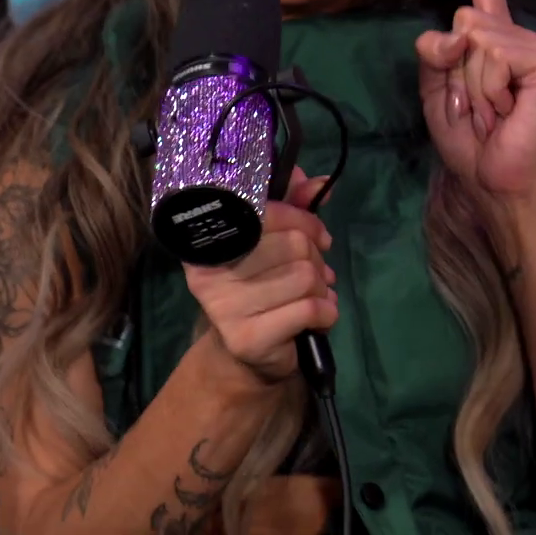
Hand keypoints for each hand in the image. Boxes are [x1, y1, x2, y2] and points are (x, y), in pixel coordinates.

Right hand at [184, 167, 336, 383]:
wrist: (248, 353)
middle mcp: (209, 273)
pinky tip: (316, 318)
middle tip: (313, 275)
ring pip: (306, 277)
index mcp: (211, 243)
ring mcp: (224, 308)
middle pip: (294, 244)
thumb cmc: (262, 287)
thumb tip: (320, 182)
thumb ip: (293, 209)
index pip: (268, 212)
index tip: (318, 236)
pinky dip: (326, 312)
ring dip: (322, 288)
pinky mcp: (248, 338)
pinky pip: (310, 309)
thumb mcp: (275, 243)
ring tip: (312, 297)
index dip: (305, 220)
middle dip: (316, 259)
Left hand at [417, 0, 535, 201]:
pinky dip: (491, 85)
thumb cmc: (470, 141)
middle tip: (477, 105)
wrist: (497, 180)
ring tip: (493, 110)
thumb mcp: (435, 92)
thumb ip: (435, 54)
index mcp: (490, 36)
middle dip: (453, 68)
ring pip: (475, 38)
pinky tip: (509, 106)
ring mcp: (535, 46)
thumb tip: (458, 30)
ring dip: (472, 84)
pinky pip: (497, 52)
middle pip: (462, 22)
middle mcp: (515, 33)